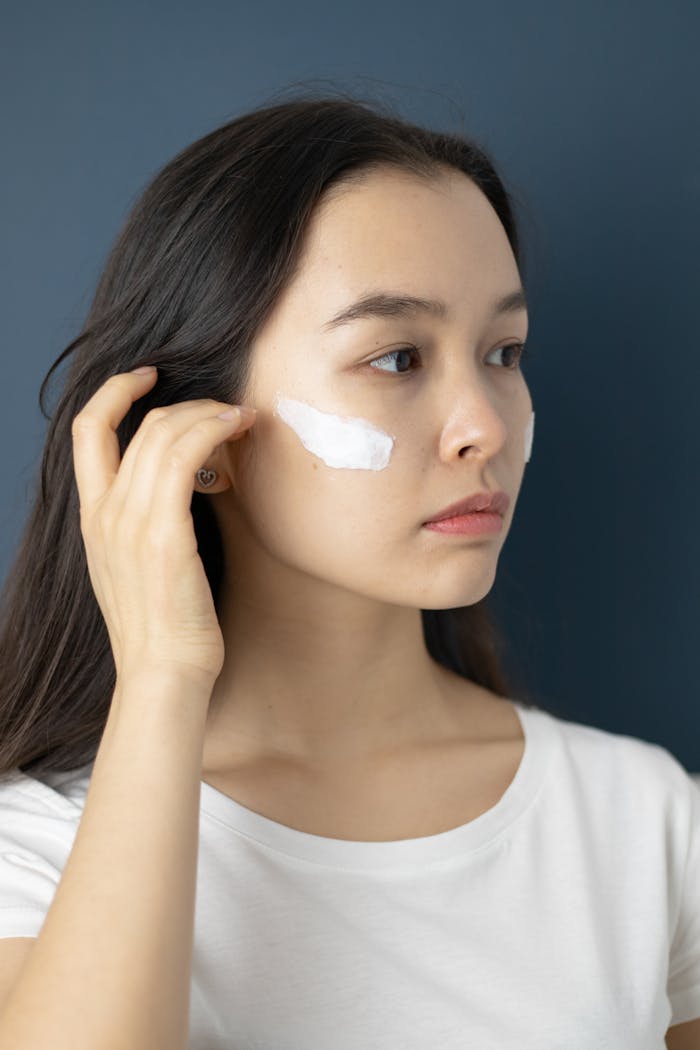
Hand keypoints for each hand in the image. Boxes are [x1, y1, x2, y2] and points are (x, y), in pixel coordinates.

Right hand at [71, 367, 255, 688]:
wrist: (164, 674)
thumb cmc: (164, 626)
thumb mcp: (139, 566)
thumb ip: (147, 522)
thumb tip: (186, 484)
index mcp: (93, 518)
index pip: (87, 431)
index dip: (115, 391)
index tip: (149, 376)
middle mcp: (105, 513)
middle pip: (140, 424)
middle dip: (189, 403)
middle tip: (226, 410)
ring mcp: (130, 522)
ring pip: (165, 432)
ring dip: (209, 413)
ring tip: (242, 416)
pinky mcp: (164, 535)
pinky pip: (185, 457)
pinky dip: (213, 430)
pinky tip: (239, 428)